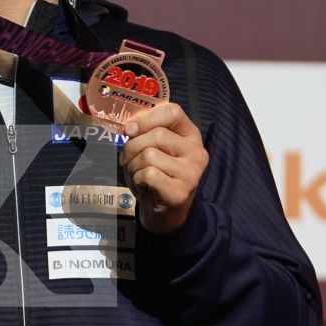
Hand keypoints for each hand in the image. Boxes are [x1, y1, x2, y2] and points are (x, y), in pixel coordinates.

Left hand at [119, 102, 207, 235]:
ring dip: (133, 166)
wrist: (164, 213)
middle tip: (128, 161)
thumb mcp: (151, 149)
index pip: (172, 111)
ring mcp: (191, 173)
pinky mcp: (180, 192)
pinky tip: (144, 187)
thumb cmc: (156, 176)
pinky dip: (137, 180)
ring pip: (148, 155)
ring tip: (138, 176)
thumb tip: (130, 127)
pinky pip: (147, 174)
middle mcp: (197, 152)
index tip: (130, 130)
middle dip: (132, 148)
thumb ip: (144, 133)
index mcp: (190, 135)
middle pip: (156, 135)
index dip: (147, 118)